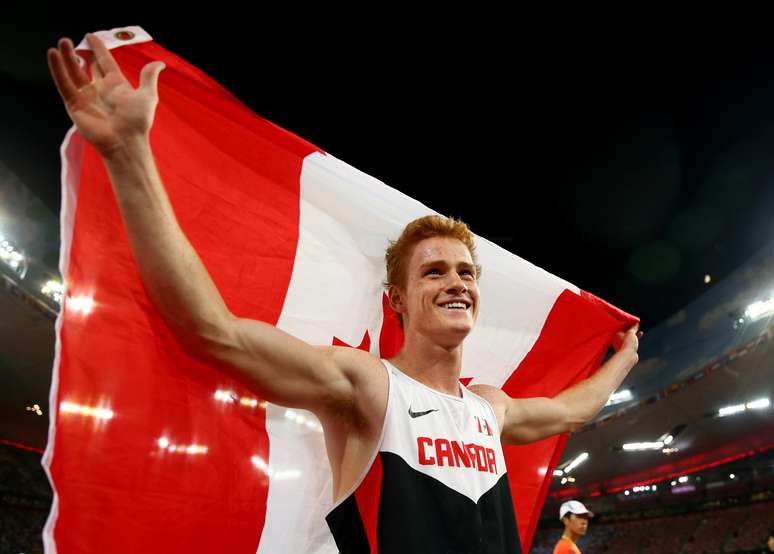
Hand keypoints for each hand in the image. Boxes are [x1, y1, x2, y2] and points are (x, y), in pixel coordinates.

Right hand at [47, 34, 164, 154]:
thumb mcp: (147, 95)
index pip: (104, 62)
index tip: (90, 36)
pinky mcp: (74, 104)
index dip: (98, 49)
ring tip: (62, 42)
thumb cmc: (137, 121)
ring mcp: (86, 96)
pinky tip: (53, 55)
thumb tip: (160, 63)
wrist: (124, 140)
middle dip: (79, 53)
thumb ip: (149, 77)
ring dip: (67, 57)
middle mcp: (100, 89)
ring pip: (73, 72)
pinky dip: (57, 69)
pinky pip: (64, 83)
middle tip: (72, 41)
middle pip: (86, 66)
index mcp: (116, 85)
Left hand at [612, 324, 640, 353]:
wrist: (628, 356)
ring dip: (634, 332)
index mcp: (615, 334)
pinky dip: (635, 337)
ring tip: (639, 329)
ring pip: (628, 336)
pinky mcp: (626, 347)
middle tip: (636, 324)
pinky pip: (631, 340)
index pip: (621, 326)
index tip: (633, 320)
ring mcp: (621, 343)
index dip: (627, 322)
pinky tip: (640, 333)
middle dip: (631, 327)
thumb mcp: (631, 333)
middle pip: (624, 331)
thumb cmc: (627, 343)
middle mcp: (616, 339)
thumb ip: (633, 327)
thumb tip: (636, 323)